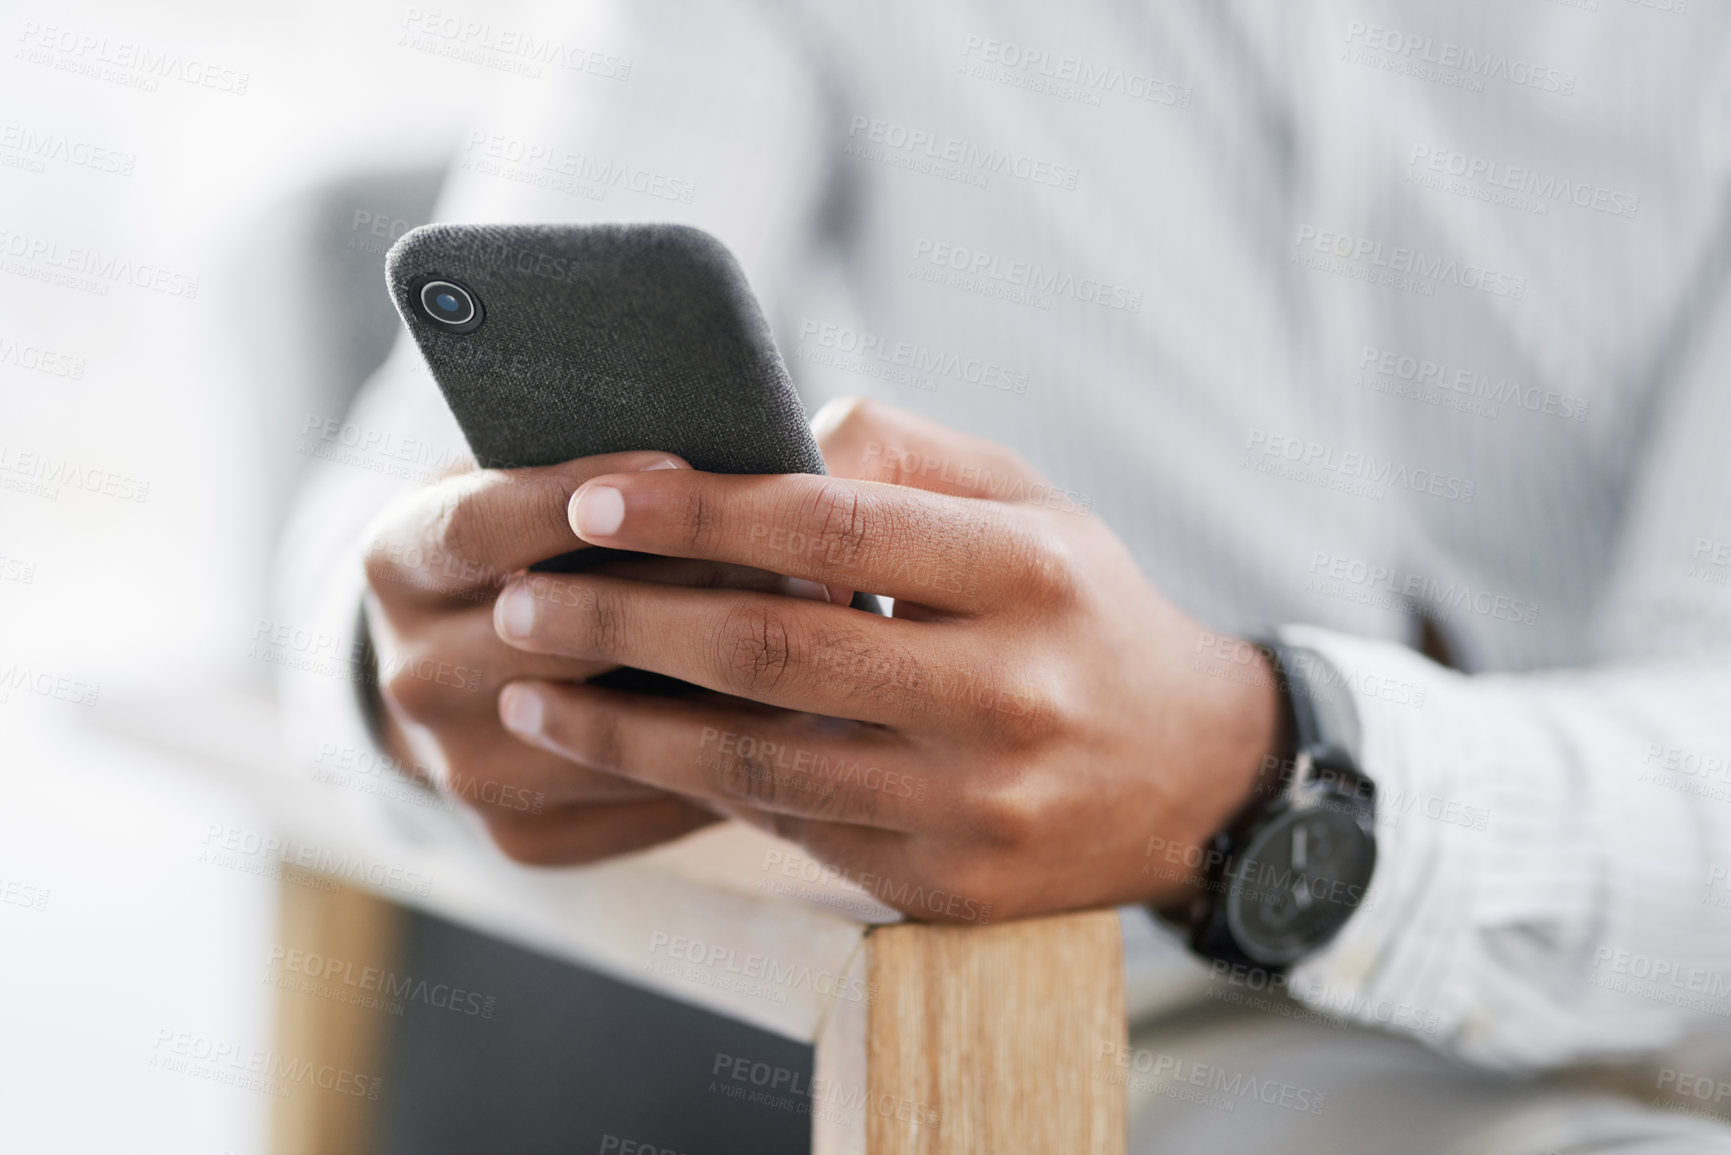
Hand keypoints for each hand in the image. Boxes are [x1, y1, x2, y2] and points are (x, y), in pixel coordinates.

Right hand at [360, 450, 832, 863]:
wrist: (465, 674)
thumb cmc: (529, 546)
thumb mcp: (522, 482)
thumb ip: (587, 469)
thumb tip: (733, 446)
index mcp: (397, 565)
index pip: (480, 526)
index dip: (576, 494)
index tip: (675, 464)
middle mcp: (412, 675)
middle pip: (554, 631)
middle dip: (684, 589)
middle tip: (799, 558)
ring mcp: (462, 768)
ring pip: (606, 727)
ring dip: (720, 686)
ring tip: (821, 641)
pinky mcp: (522, 836)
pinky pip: (639, 800)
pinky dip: (722, 758)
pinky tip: (798, 719)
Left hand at [488, 400, 1277, 918]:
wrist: (1193, 776)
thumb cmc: (1084, 611)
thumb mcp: (1028, 503)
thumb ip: (899, 456)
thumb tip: (757, 445)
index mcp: (1028, 571)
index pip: (831, 527)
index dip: (696, 512)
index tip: (588, 499)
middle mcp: (1008, 692)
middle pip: (774, 652)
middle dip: (625, 624)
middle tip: (521, 602)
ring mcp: (976, 805)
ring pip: (760, 765)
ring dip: (625, 730)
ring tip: (530, 695)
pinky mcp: (946, 887)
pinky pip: (791, 829)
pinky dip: (696, 788)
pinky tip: (630, 752)